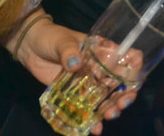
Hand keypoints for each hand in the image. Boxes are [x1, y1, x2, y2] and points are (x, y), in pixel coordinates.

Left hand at [15, 20, 137, 132]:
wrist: (29, 47)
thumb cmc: (50, 37)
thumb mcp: (62, 41)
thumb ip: (68, 51)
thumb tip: (74, 64)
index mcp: (103, 51)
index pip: (128, 57)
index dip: (134, 69)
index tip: (132, 82)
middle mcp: (101, 68)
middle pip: (121, 84)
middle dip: (124, 96)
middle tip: (119, 105)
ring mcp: (89, 83)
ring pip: (107, 99)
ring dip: (111, 109)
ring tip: (108, 116)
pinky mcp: (75, 94)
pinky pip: (88, 109)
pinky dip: (92, 120)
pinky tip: (93, 128)